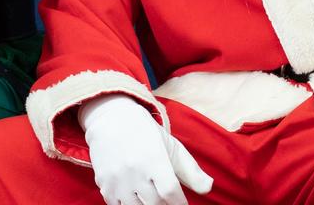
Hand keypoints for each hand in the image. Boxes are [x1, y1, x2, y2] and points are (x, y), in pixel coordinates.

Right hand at [79, 95, 211, 204]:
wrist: (110, 118)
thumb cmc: (146, 133)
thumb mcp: (171, 146)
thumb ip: (191, 170)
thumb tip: (208, 188)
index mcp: (155, 159)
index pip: (171, 193)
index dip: (179, 204)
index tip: (180, 203)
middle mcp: (135, 170)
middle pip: (155, 204)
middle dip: (164, 204)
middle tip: (165, 197)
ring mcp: (117, 179)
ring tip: (150, 196)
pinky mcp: (104, 184)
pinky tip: (135, 196)